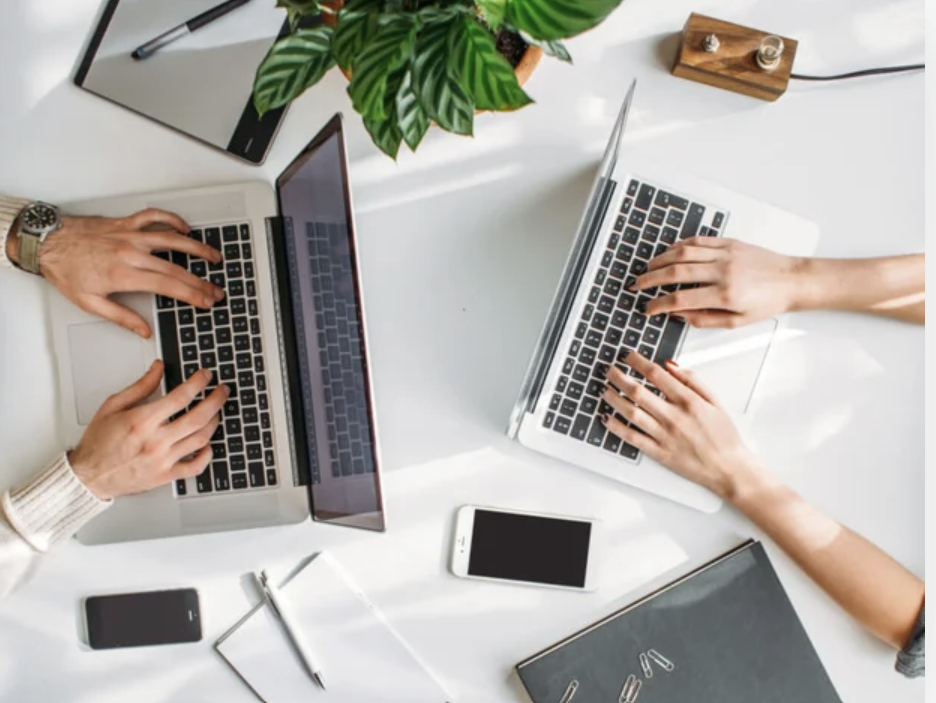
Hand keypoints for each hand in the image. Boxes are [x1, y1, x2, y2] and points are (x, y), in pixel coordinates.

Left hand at [33, 209, 222, 337]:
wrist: (46, 242)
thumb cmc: (65, 270)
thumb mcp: (89, 303)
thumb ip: (121, 317)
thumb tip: (143, 330)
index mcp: (123, 274)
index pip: (168, 285)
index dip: (191, 295)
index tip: (205, 301)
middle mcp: (130, 252)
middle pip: (176, 267)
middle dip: (200, 281)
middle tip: (215, 290)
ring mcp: (130, 235)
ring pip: (172, 239)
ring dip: (197, 248)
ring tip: (214, 257)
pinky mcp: (125, 223)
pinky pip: (155, 217)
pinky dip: (172, 220)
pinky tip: (185, 228)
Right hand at [68, 361, 228, 499]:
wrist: (88, 476)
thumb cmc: (98, 443)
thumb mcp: (113, 406)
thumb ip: (140, 386)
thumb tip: (158, 368)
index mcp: (142, 421)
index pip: (181, 397)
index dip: (198, 383)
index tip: (206, 376)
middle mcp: (156, 441)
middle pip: (199, 417)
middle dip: (216, 400)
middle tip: (222, 391)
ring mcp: (163, 460)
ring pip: (201, 439)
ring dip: (214, 423)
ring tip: (216, 412)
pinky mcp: (165, 476)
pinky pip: (196, 467)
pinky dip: (207, 455)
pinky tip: (207, 444)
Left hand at [599, 352, 761, 498]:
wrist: (729, 468)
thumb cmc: (724, 436)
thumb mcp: (715, 401)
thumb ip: (693, 380)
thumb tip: (671, 365)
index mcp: (688, 401)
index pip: (656, 374)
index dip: (637, 362)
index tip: (628, 356)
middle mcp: (674, 417)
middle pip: (638, 391)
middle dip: (619, 377)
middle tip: (609, 369)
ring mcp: (664, 435)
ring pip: (631, 412)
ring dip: (614, 399)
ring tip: (604, 389)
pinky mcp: (659, 453)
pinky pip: (632, 438)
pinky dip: (616, 427)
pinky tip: (606, 418)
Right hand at [634, 238, 804, 328]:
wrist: (791, 280)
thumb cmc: (767, 303)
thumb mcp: (736, 322)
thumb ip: (703, 319)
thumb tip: (678, 314)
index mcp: (724, 295)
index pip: (680, 300)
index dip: (658, 305)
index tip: (648, 308)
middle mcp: (723, 272)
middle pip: (675, 273)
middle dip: (650, 279)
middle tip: (636, 285)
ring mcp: (725, 254)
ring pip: (682, 253)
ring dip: (660, 260)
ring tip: (647, 269)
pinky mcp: (729, 243)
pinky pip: (697, 241)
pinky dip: (678, 246)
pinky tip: (668, 253)